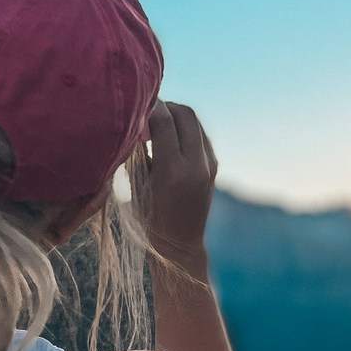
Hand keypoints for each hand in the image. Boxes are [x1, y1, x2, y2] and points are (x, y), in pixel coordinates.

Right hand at [144, 99, 217, 260]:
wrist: (180, 245)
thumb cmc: (148, 219)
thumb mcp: (138, 186)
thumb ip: (139, 154)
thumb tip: (137, 123)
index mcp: (171, 171)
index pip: (164, 121)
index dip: (149, 107)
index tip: (135, 105)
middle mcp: (195, 165)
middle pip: (184, 113)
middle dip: (165, 106)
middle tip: (147, 110)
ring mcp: (209, 166)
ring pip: (194, 121)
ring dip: (176, 114)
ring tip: (156, 122)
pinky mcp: (215, 167)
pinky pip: (200, 134)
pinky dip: (185, 128)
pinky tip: (170, 136)